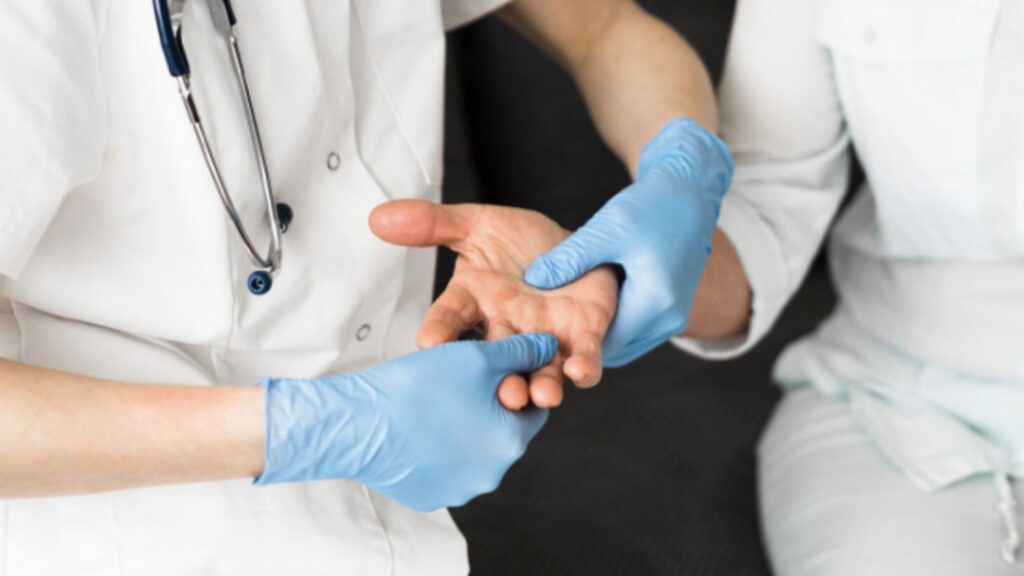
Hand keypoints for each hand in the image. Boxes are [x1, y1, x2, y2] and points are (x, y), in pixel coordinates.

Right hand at [254, 333, 556, 511]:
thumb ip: (520, 351)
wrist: (358, 425)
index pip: (532, 407)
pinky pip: (445, 468)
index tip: (491, 369)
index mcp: (511, 442)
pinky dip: (438, 449)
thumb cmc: (419, 387)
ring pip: (474, 451)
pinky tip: (417, 426)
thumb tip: (548, 347)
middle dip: (489, 406)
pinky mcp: (430, 496)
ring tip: (435, 401)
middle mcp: (492, 475)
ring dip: (464, 428)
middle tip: (460, 382)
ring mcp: (460, 490)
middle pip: (503, 431)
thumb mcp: (476, 356)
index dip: (515, 382)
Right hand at [369, 200, 618, 408]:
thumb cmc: (522, 244)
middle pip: (493, 359)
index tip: (428, 343)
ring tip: (539, 395)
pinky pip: (583, 359)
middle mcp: (506, 328)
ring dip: (539, 386)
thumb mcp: (477, 225)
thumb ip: (433, 224)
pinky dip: (583, 370)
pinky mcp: (582, 338)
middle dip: (493, 378)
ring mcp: (544, 338)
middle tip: (495, 391)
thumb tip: (380, 217)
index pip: (448, 320)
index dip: (438, 331)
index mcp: (474, 302)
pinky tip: (580, 372)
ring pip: (538, 371)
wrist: (577, 248)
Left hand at [525, 117, 732, 366]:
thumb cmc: (652, 206)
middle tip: (546, 335)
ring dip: (600, 335)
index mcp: (656, 301)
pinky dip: (615, 324)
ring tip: (563, 323)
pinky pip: (637, 330)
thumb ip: (570, 257)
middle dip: (584, 342)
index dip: (573, 343)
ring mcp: (674, 318)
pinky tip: (589, 310)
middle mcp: (670, 319)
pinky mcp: (672, 311)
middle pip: (617, 348)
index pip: (607, 342)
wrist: (691, 195)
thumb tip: (532, 281)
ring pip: (627, 342)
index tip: (542, 336)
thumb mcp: (606, 229)